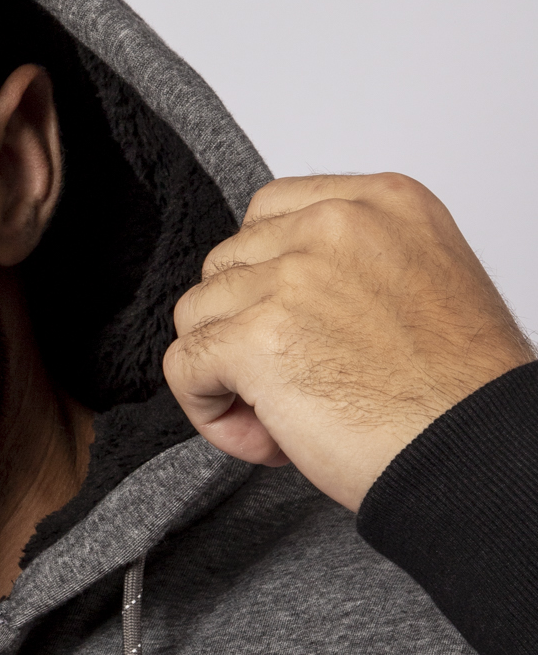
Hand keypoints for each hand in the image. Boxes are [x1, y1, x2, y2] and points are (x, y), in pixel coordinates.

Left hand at [164, 173, 532, 510]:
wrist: (470, 451)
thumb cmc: (456, 392)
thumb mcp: (421, 283)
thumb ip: (351, 267)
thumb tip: (278, 293)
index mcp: (379, 204)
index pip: (269, 212)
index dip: (264, 280)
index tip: (292, 328)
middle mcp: (333, 227)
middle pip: (225, 266)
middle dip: (242, 330)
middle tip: (293, 386)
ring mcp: (290, 278)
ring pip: (197, 315)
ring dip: (224, 375)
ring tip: (281, 419)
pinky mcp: (254, 338)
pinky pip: (184, 366)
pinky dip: (208, 411)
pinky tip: (262, 436)